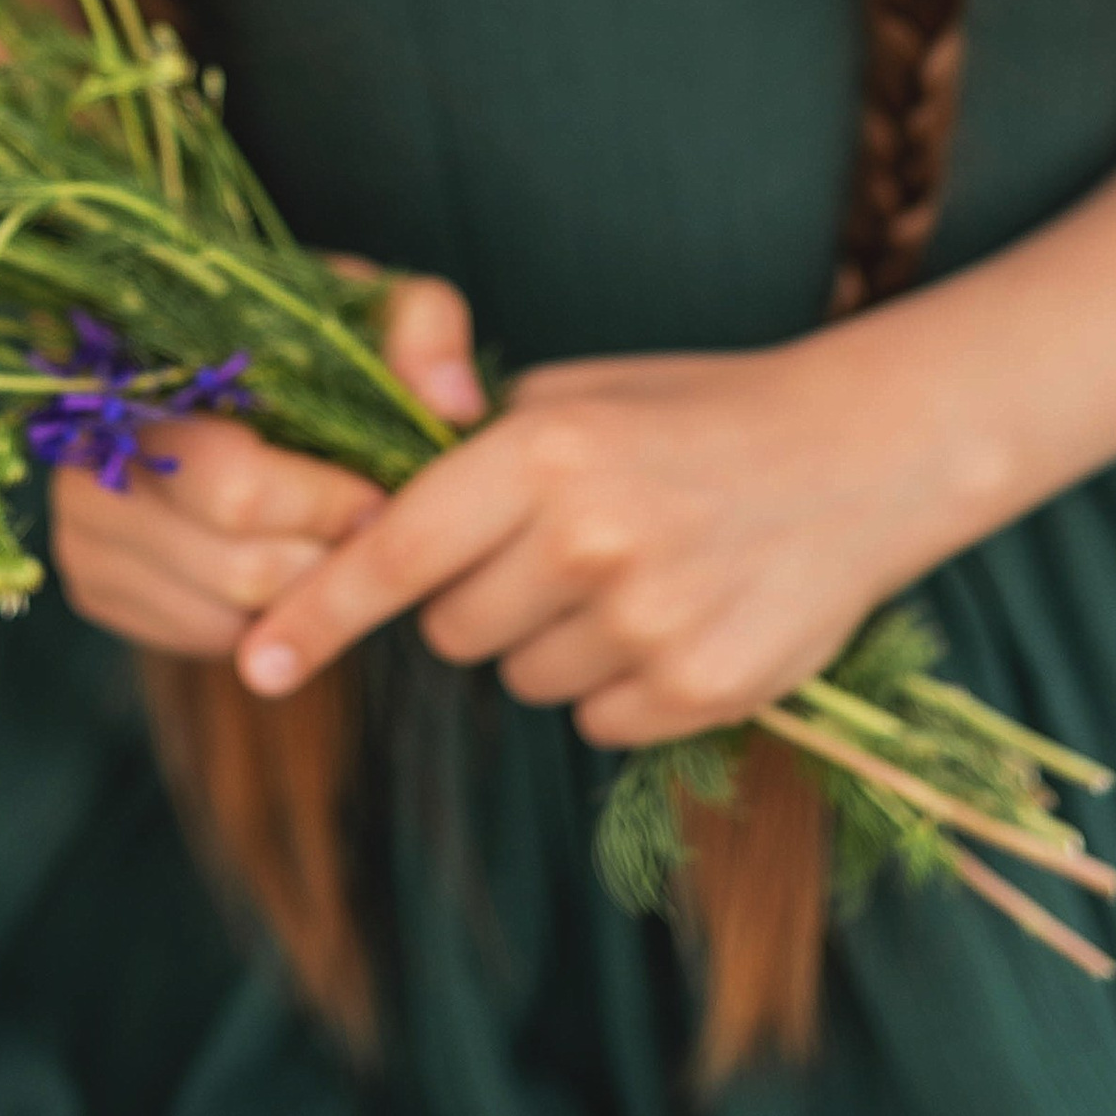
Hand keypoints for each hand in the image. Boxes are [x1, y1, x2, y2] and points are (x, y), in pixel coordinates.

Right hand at [50, 273, 482, 659]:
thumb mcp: (368, 309)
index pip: (235, 488)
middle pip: (238, 566)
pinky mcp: (91, 577)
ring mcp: (83, 518)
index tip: (381, 497)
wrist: (218, 369)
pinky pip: (199, 637)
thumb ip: (422, 326)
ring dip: (298, 590)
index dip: (326, 505)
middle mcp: (94, 447)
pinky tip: (273, 555)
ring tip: (320, 536)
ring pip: (225, 612)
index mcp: (152, 367)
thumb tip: (450, 405)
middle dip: (323, 555)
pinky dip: (257, 616)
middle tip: (360, 526)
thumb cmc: (304, 341)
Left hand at [235, 331, 967, 748]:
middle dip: (478, 598)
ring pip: (522, 679)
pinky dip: (617, 682)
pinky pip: (596, 720)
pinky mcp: (699, 689)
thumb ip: (478, 453)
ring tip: (632, 568)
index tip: (257, 662)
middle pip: (453, 630)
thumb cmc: (697, 412)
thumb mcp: (579, 394)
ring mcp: (646, 623)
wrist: (857, 453)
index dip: (319, 610)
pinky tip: (675, 612)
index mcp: (546, 451)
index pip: (399, 550)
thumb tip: (374, 518)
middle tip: (554, 545)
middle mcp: (587, 540)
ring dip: (553, 639)